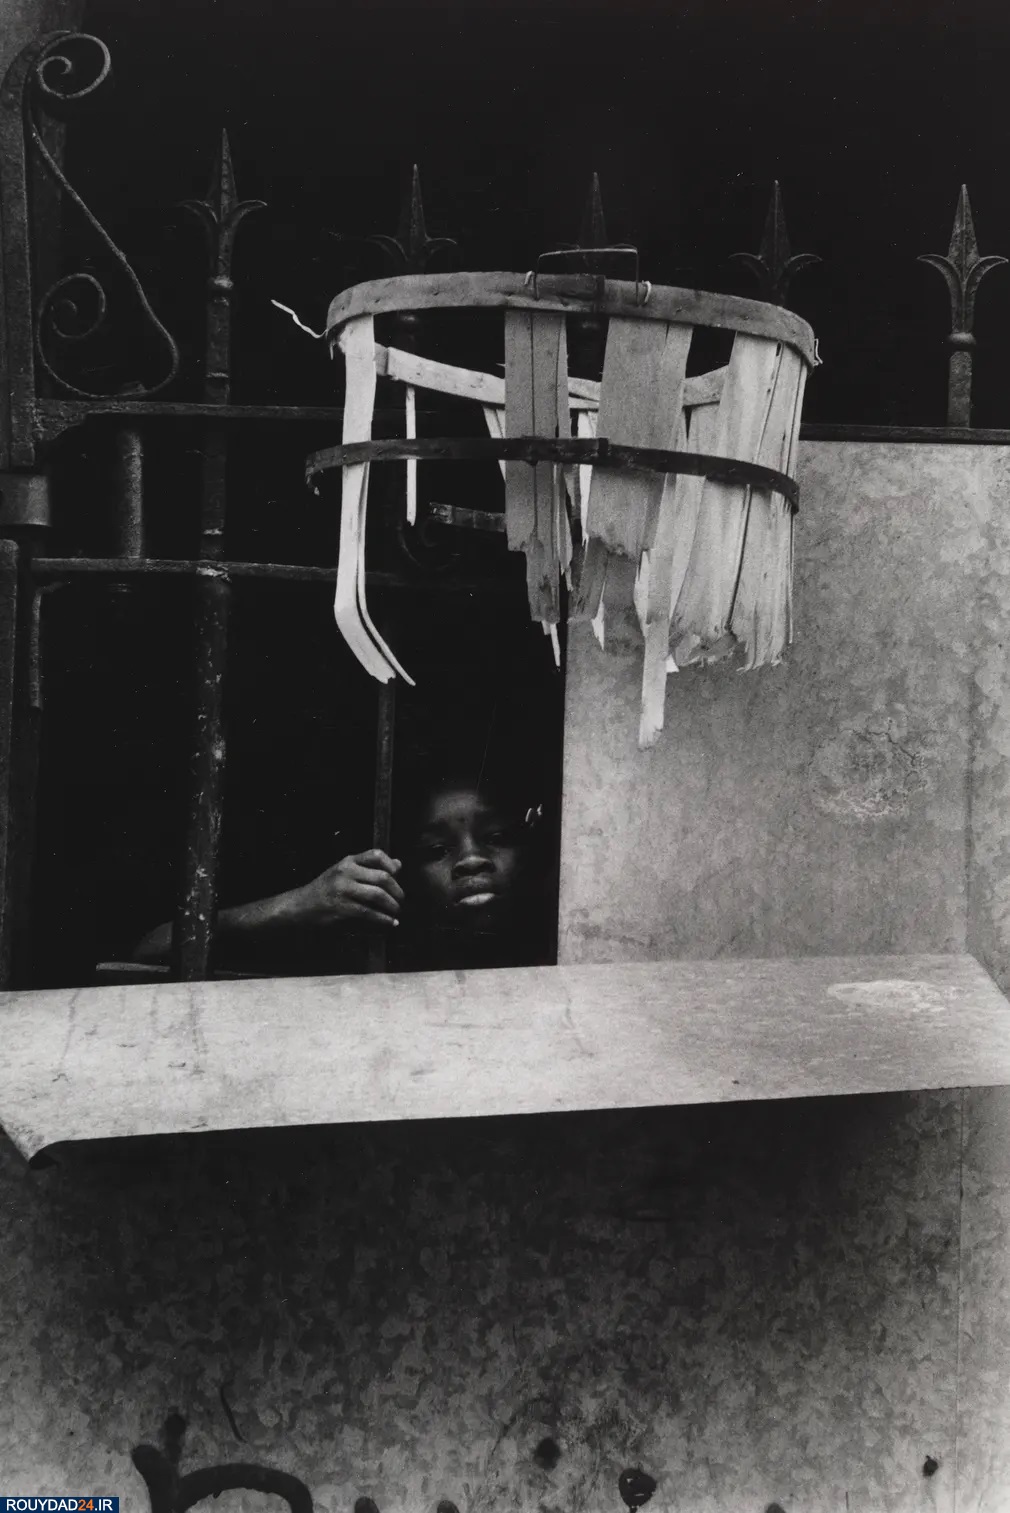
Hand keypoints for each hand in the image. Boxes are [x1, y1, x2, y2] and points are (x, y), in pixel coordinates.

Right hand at [283, 849, 403, 929]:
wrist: (302, 905)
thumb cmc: (327, 888)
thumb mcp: (346, 872)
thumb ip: (370, 868)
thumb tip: (398, 864)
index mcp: (348, 861)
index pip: (376, 855)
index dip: (391, 864)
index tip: (398, 875)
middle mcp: (346, 872)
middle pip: (382, 877)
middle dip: (397, 891)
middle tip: (401, 900)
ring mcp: (343, 890)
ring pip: (378, 895)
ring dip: (392, 906)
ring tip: (397, 912)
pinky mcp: (342, 908)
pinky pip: (369, 913)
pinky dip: (383, 919)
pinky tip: (390, 922)